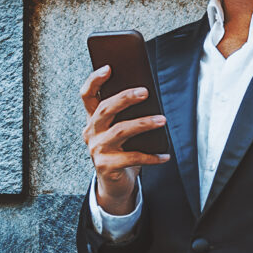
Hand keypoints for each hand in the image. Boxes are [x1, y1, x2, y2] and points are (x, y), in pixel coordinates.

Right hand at [81, 64, 169, 213]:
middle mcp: (91, 132)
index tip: (108, 68)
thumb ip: (126, 116)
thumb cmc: (121, 151)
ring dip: (143, 123)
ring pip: (120, 131)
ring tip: (162, 120)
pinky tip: (165, 155)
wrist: (114, 184)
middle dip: (125, 98)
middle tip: (145, 92)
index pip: (87, 95)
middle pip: (105, 109)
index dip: (95, 80)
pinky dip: (151, 156)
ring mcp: (97, 150)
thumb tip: (147, 96)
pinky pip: (132, 158)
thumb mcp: (120, 131)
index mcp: (93, 119)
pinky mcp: (106, 166)